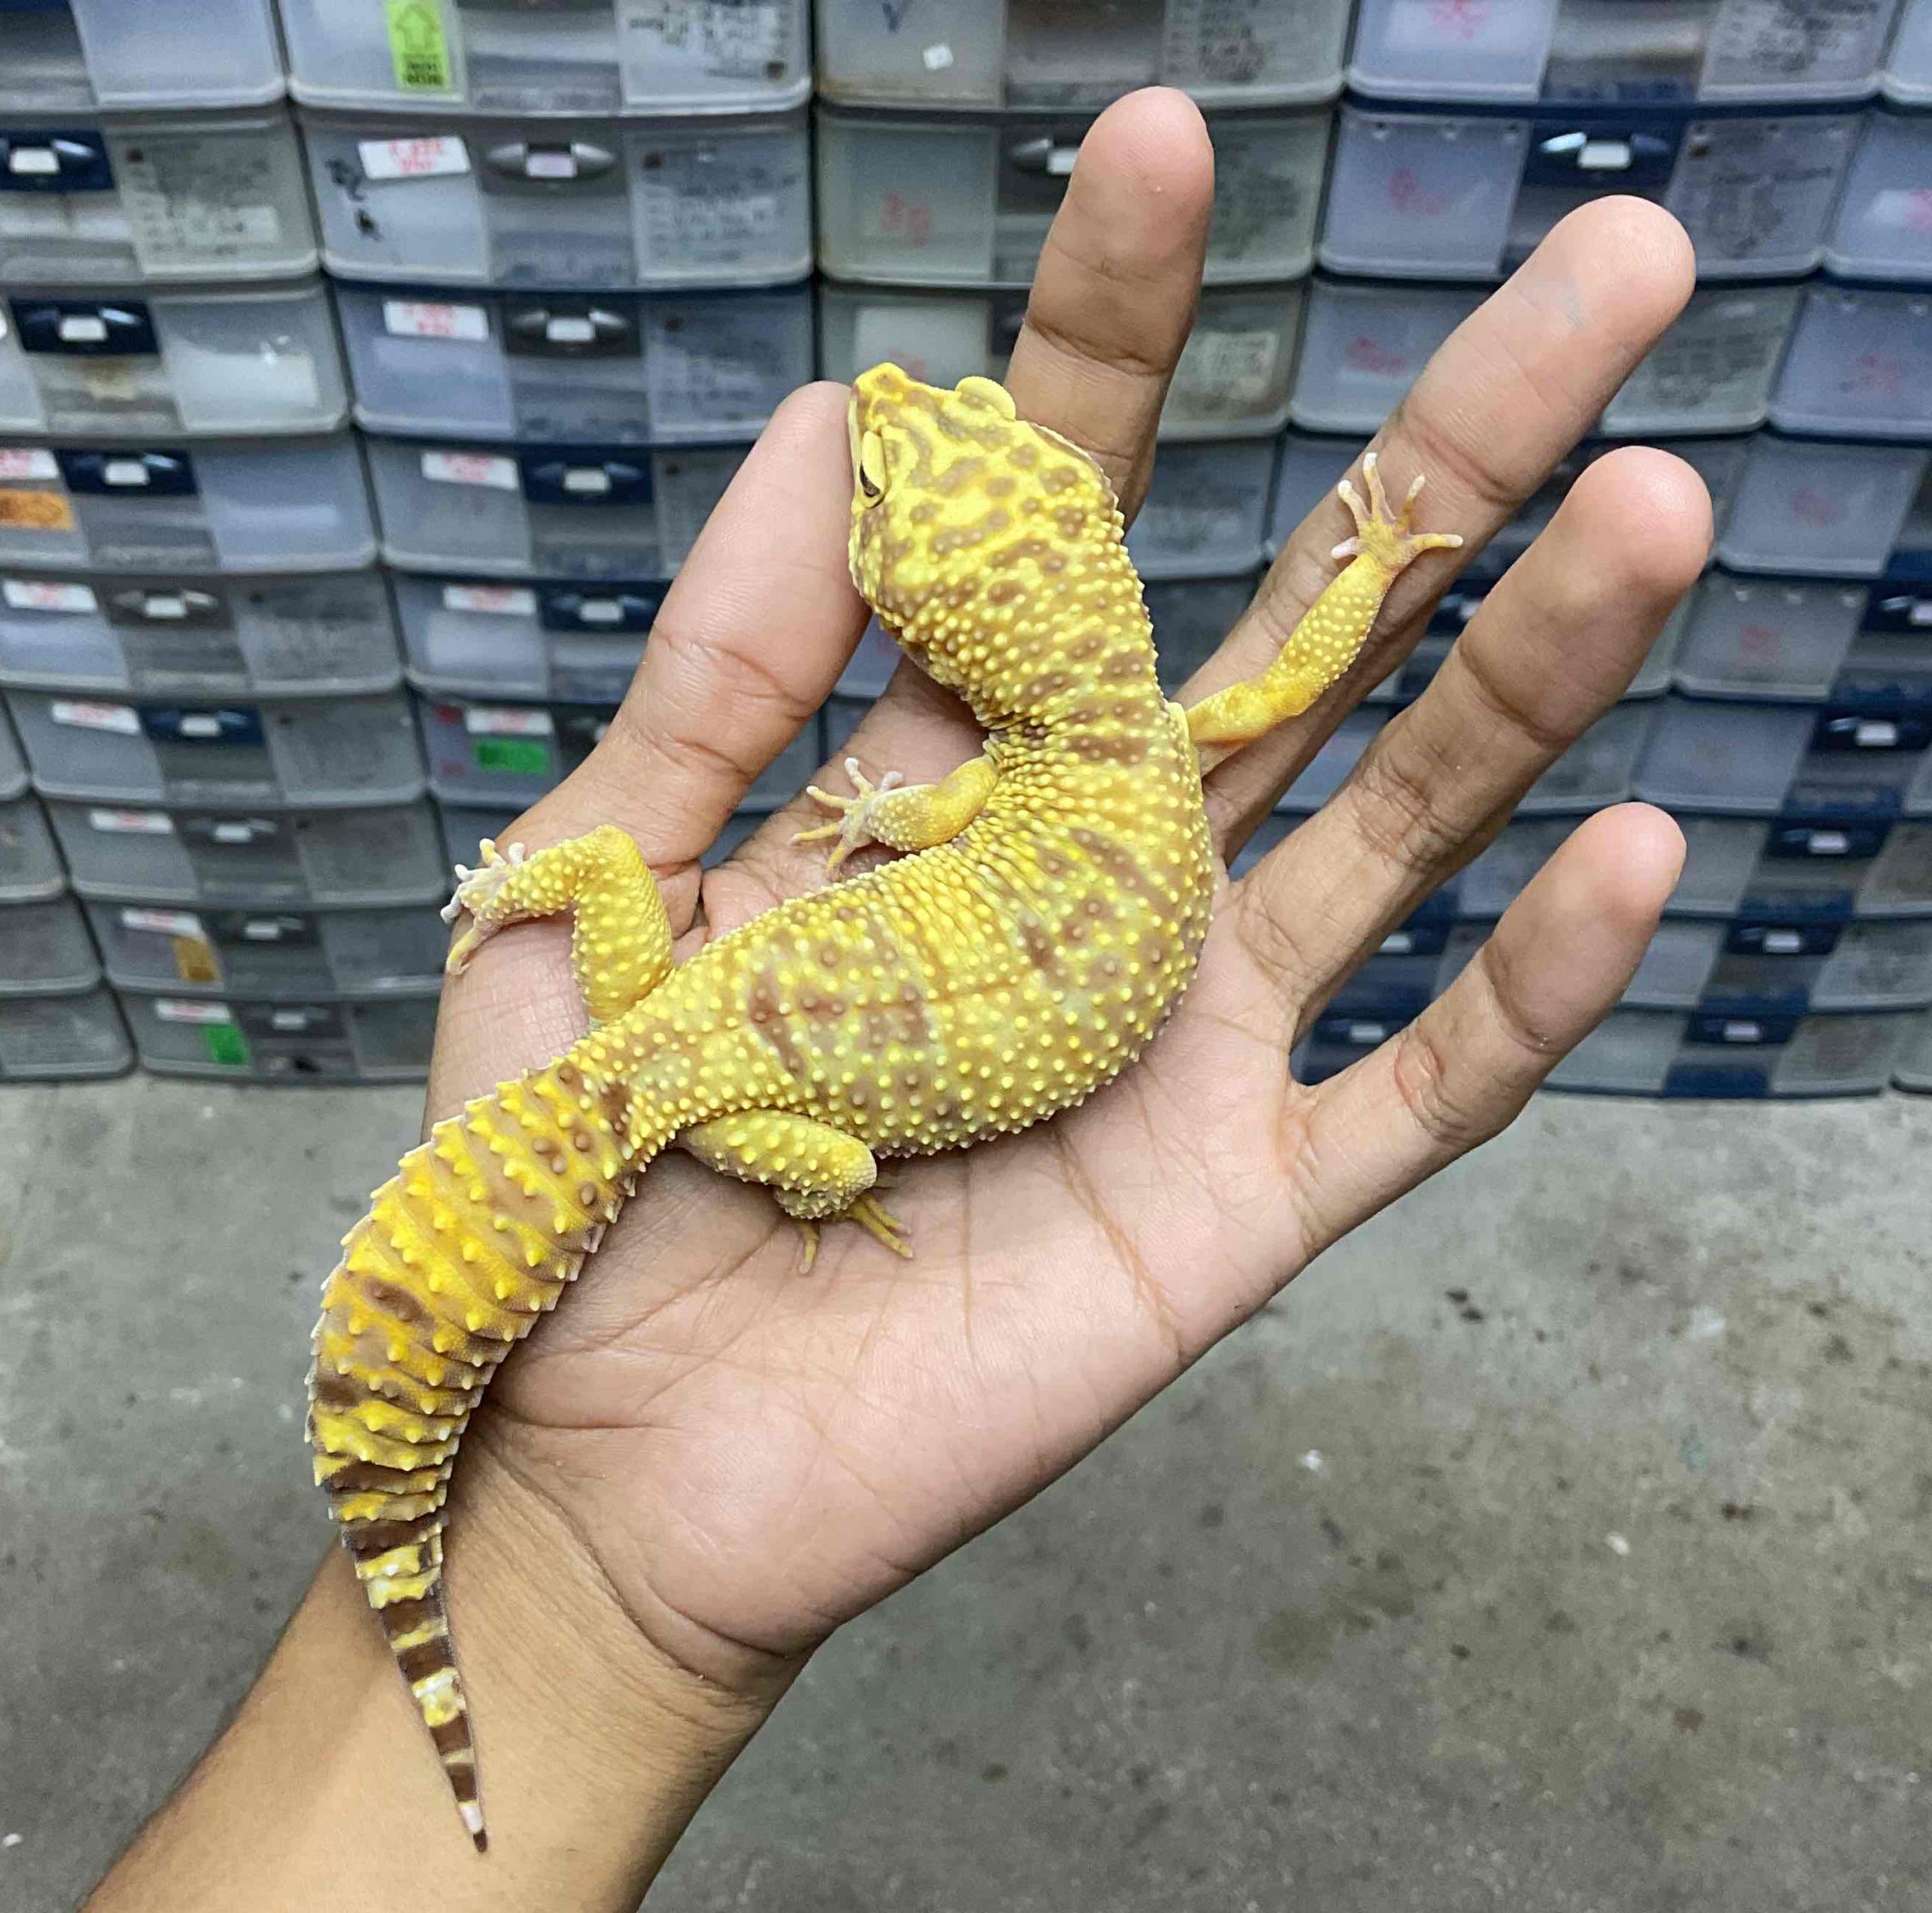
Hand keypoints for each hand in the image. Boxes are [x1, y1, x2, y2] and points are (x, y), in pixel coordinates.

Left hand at [437, 90, 1709, 1702]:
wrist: (612, 1463)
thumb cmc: (575, 1186)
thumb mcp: (600, 891)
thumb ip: (716, 673)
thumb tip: (822, 413)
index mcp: (933, 789)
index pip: (1048, 526)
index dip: (1104, 342)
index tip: (1159, 139)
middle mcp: (1091, 884)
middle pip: (1292, 634)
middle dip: (1437, 453)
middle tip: (1611, 260)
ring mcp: (1181, 1044)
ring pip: (1390, 828)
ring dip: (1524, 675)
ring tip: (1647, 502)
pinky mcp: (1230, 1209)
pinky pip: (1415, 1093)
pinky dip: (1523, 990)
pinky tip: (1633, 846)